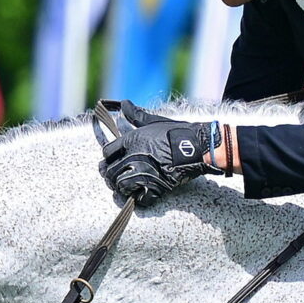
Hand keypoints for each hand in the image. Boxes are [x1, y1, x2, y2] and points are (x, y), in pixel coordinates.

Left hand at [101, 119, 222, 204]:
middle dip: (110, 175)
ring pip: (121, 185)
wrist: (196, 146)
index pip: (107, 152)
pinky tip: (140, 194)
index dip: (107, 158)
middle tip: (114, 178)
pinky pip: (140, 198)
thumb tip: (124, 104)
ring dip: (121, 187)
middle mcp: (133, 157)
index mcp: (131, 141)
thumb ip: (136, 115)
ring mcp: (143, 172)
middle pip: (109, 171)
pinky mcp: (156, 186)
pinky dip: (138, 198)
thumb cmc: (176, 132)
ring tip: (125, 187)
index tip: (110, 161)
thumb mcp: (154, 121)